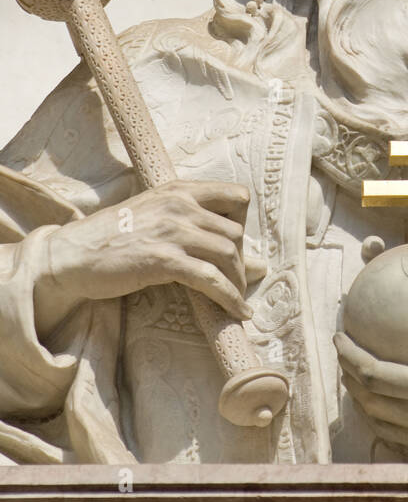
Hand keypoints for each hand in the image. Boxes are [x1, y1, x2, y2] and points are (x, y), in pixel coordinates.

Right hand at [28, 180, 250, 337]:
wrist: (72, 255)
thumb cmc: (112, 237)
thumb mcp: (154, 216)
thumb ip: (190, 226)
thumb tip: (232, 249)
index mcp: (179, 190)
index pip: (237, 195)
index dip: (243, 221)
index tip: (233, 244)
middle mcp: (180, 205)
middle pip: (236, 232)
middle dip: (240, 261)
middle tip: (234, 281)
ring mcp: (173, 231)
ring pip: (228, 254)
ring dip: (237, 282)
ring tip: (236, 300)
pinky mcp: (164, 260)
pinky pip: (211, 279)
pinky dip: (229, 297)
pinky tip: (237, 311)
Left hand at [334, 253, 407, 459]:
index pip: (374, 375)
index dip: (349, 356)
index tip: (339, 334)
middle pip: (368, 402)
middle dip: (348, 375)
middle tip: (345, 349)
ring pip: (380, 424)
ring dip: (363, 400)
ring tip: (359, 374)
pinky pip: (401, 439)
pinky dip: (385, 420)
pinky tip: (390, 404)